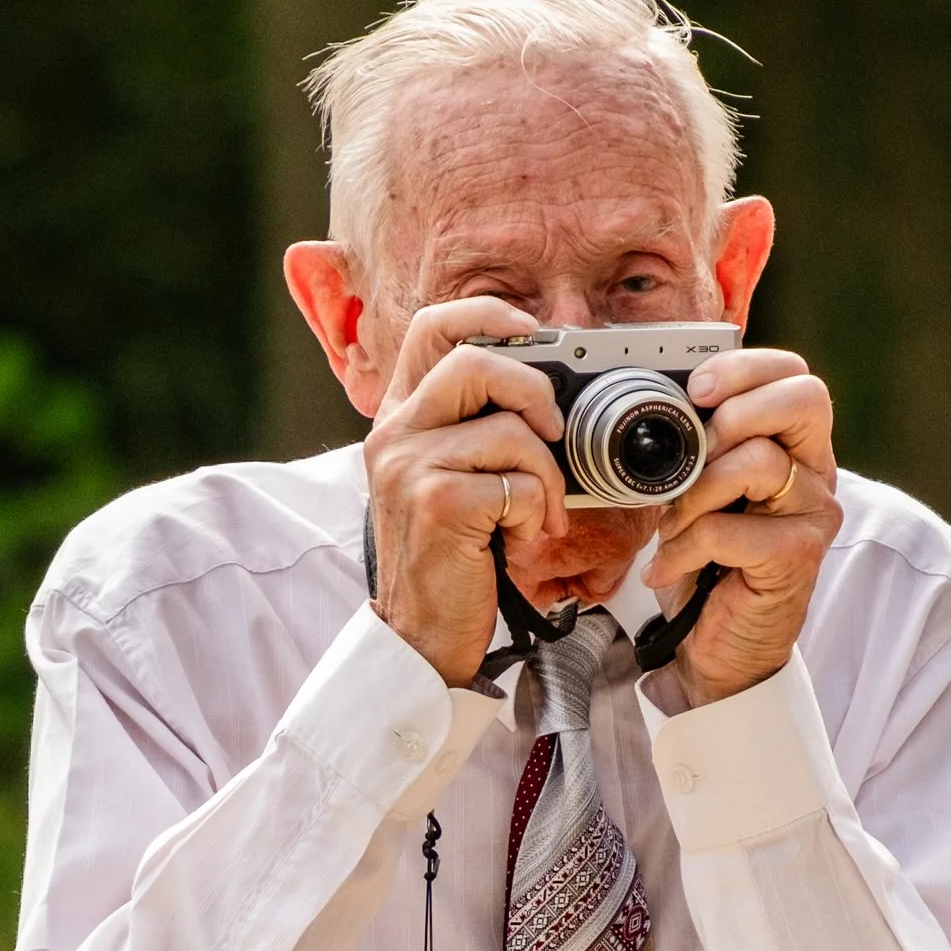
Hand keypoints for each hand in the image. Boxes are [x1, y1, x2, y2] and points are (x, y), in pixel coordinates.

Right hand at [361, 299, 569, 685]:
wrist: (420, 636)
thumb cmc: (451, 559)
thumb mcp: (454, 482)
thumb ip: (479, 431)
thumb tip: (551, 396)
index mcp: (401, 418)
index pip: (432, 328)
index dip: (488, 315)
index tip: (534, 332)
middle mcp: (395, 434)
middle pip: (475, 362)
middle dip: (535, 392)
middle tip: (555, 435)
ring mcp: (410, 467)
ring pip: (508, 428)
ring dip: (547, 473)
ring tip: (540, 512)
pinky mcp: (437, 504)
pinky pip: (518, 482)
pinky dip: (539, 511)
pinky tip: (524, 538)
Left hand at [650, 347, 841, 704]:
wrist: (718, 647)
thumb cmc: (708, 565)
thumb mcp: (697, 491)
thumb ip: (696, 445)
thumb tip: (656, 401)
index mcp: (794, 445)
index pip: (794, 375)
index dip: (746, 368)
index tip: (695, 388)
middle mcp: (815, 472)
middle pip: (805, 399)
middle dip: (736, 411)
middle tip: (695, 449)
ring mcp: (813, 514)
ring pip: (759, 461)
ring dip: (695, 491)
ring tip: (672, 524)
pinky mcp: (797, 556)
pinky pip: (730, 528)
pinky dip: (686, 546)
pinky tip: (670, 565)